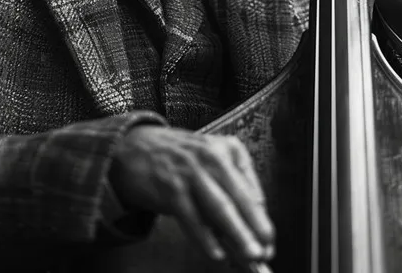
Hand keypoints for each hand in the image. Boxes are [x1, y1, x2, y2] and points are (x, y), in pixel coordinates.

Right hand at [109, 125, 274, 264]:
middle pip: (239, 197)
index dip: (261, 218)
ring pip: (219, 208)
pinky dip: (205, 238)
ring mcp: (190, 172)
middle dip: (255, 226)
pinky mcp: (170, 188)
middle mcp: (211, 157)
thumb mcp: (210, 159)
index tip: (269, 240)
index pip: (251, 188)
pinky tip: (217, 253)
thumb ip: (232, 186)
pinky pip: (192, 218)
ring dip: (237, 233)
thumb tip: (254, 224)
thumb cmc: (178, 158)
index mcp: (228, 149)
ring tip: (251, 254)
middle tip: (266, 249)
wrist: (132, 147)